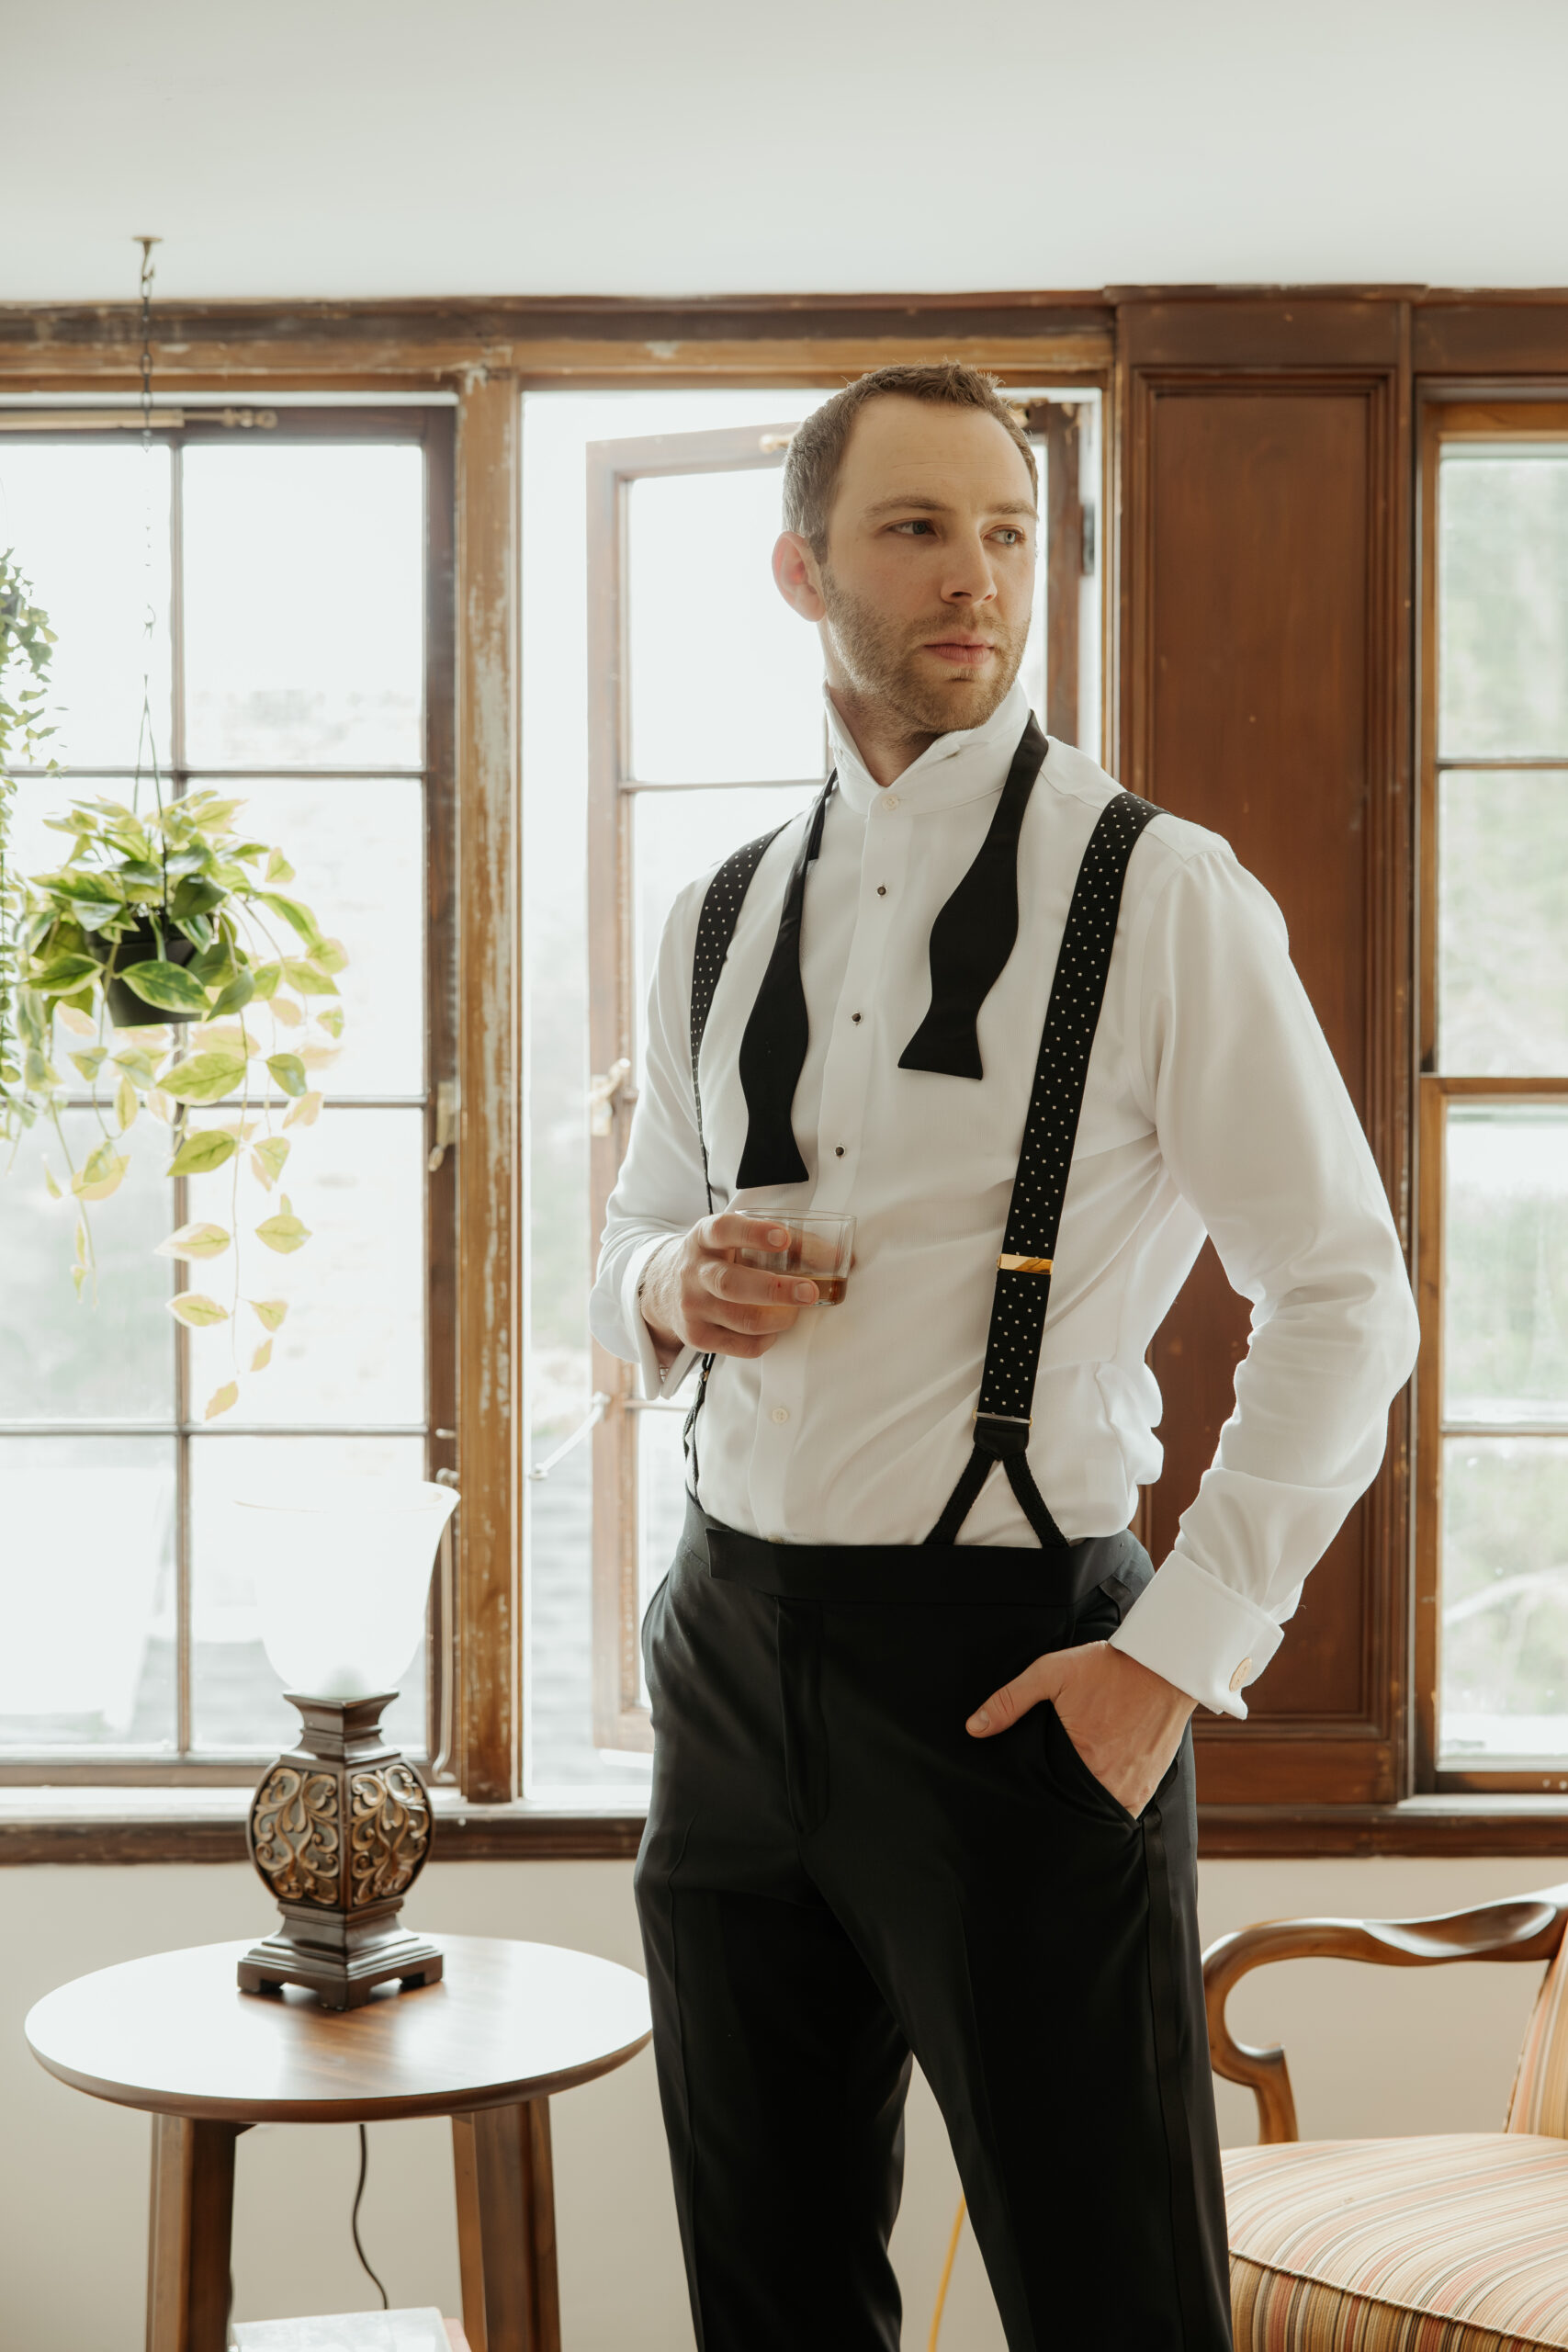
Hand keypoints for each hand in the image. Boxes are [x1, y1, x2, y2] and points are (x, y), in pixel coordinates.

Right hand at [639, 1213, 818, 1362]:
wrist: (666, 1288)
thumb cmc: (719, 1258)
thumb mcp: (736, 1239)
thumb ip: (784, 1243)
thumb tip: (840, 1257)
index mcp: (704, 1238)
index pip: (723, 1230)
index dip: (753, 1233)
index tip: (784, 1238)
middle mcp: (693, 1271)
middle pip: (731, 1283)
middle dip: (776, 1290)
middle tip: (810, 1292)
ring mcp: (692, 1307)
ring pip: (742, 1319)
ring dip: (779, 1318)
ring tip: (796, 1310)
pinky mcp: (696, 1336)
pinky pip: (741, 1346)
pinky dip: (766, 1339)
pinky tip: (773, 1329)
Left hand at [965, 1639, 1194, 1818]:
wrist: (1162, 1664)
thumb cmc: (1106, 1668)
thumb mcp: (1051, 1673)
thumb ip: (1010, 1700)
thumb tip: (974, 1728)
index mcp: (1084, 1761)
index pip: (1052, 1800)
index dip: (1039, 1800)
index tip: (1028, 1797)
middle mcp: (1112, 1782)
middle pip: (1077, 1810)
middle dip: (1062, 1805)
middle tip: (1045, 1796)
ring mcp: (1136, 1786)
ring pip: (1102, 1812)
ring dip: (1086, 1806)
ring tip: (1069, 1794)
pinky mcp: (1152, 1783)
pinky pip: (1126, 1807)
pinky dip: (1110, 1802)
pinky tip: (1095, 1789)